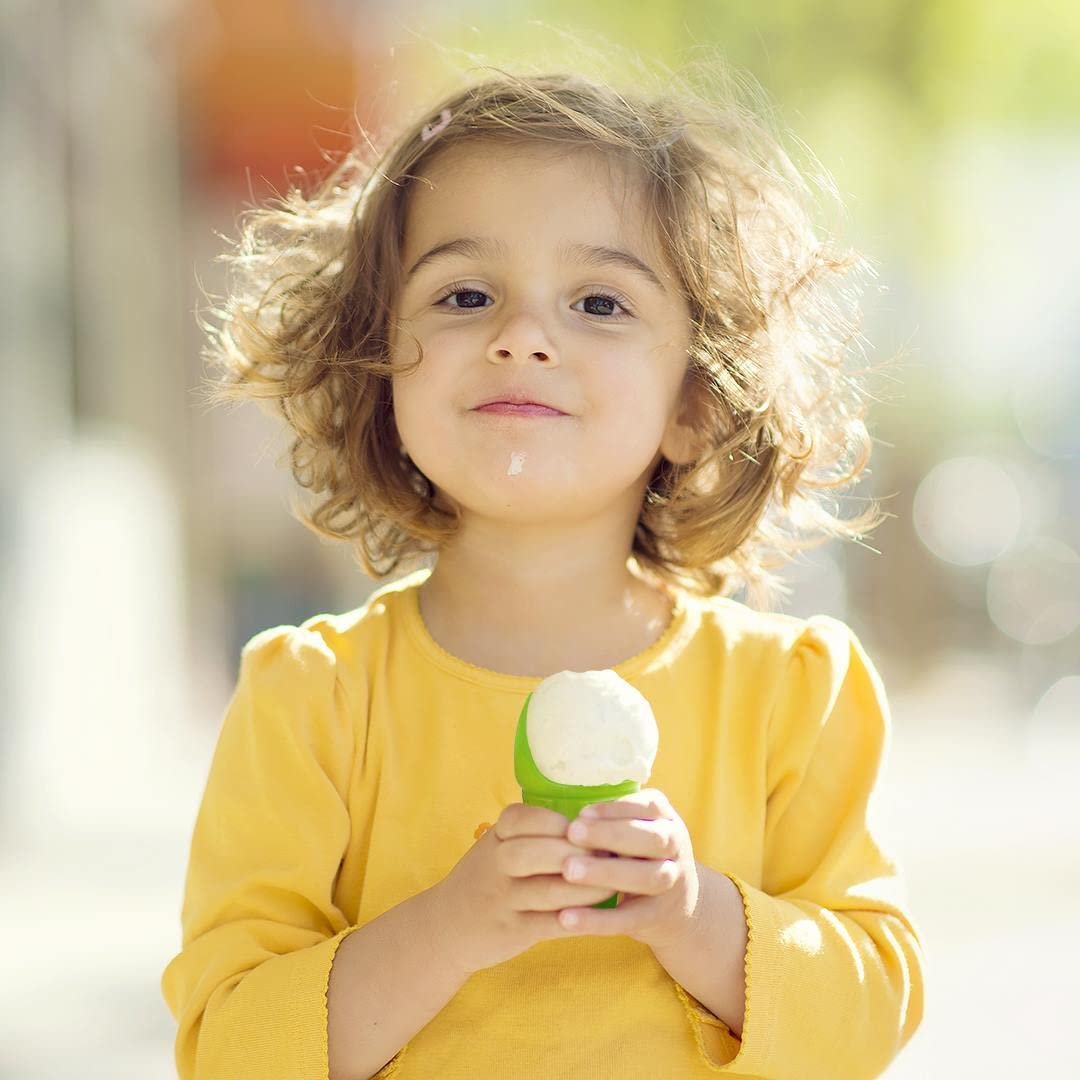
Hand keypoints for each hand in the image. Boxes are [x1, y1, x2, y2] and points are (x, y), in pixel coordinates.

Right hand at [430, 802, 617, 976]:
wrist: (448, 926)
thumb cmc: (487, 877)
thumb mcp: (499, 845)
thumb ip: (534, 832)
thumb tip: (595, 821)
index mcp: (495, 836)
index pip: (525, 818)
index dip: (561, 823)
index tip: (592, 827)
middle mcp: (494, 864)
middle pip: (537, 852)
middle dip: (579, 853)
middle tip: (612, 855)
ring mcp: (502, 899)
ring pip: (549, 890)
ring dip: (587, 888)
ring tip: (614, 884)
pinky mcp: (511, 931)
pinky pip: (550, 925)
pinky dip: (579, 920)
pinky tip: (601, 916)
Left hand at [554, 788, 701, 951]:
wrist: (677, 906)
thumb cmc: (639, 855)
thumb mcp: (636, 829)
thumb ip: (610, 820)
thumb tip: (566, 812)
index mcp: (666, 819)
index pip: (649, 807)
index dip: (616, 810)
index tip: (582, 813)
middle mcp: (675, 848)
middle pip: (652, 839)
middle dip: (611, 835)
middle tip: (572, 833)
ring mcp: (671, 884)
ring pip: (646, 877)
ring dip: (606, 873)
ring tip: (568, 870)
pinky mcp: (657, 918)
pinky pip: (628, 919)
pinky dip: (598, 920)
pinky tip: (567, 917)